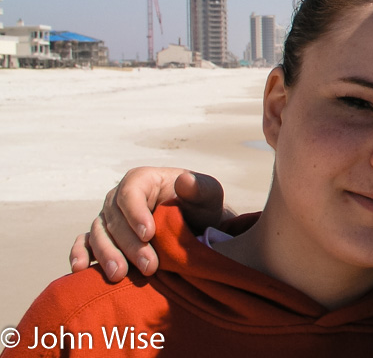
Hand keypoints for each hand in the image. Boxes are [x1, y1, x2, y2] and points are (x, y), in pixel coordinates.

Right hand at [68, 167, 225, 281]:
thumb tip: (185, 181)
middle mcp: (119, 197)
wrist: (194, 227)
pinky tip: (81, 270)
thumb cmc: (200, 206)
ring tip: (120, 275)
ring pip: (99, 234)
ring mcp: (108, 218)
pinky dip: (80, 254)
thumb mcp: (208, 195)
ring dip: (108, 255)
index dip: (136, 213)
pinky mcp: (103, 237)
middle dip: (130, 244)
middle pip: (115, 219)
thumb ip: (200, 188)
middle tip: (149, 266)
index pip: (130, 193)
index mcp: (141, 180)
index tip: (149, 234)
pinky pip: (85, 243)